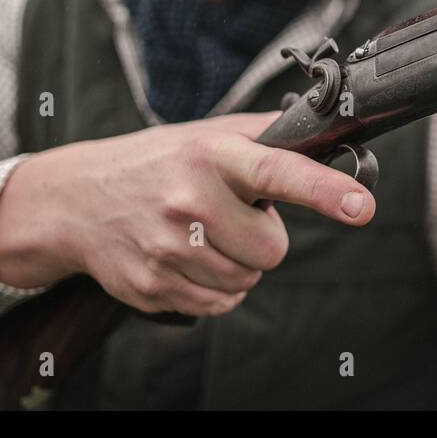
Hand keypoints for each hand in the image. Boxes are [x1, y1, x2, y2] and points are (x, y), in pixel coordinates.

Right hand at [0, 111, 374, 315]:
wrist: (75, 200)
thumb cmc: (157, 162)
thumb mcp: (207, 135)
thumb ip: (265, 137)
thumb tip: (328, 132)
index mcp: (211, 155)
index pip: (277, 171)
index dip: (324, 191)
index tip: (362, 206)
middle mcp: (188, 199)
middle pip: (271, 249)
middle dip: (262, 238)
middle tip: (230, 217)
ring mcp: (166, 247)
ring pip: (246, 281)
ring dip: (236, 264)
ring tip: (202, 234)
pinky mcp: (152, 285)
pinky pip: (218, 304)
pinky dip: (214, 288)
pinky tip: (187, 259)